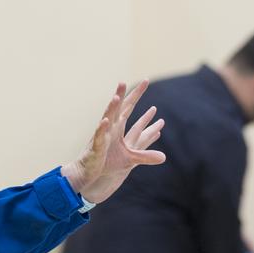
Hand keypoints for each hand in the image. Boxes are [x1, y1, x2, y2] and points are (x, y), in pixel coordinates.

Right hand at [64, 82, 164, 203]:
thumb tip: (164, 157)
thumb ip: (146, 156)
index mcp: (118, 127)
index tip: (145, 80)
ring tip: (116, 97)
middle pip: (117, 108)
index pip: (129, 107)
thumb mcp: (131, 159)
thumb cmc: (107, 162)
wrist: (89, 172)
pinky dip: (102, 128)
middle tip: (123, 81)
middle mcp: (110, 127)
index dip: (136, 94)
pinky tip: (105, 121)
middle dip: (121, 94)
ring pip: (107, 118)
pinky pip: (100, 136)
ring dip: (111, 108)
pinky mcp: (97, 146)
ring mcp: (103, 135)